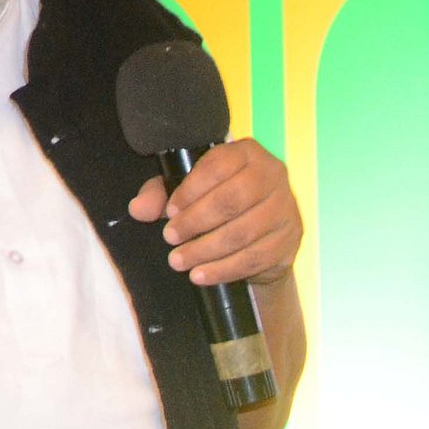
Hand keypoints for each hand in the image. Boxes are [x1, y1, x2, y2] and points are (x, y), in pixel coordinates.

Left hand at [128, 138, 301, 286]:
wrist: (259, 232)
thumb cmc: (217, 201)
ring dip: (205, 250)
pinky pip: (255, 258)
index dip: (190, 190)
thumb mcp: (185, 191)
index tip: (169, 211)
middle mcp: (272, 174)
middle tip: (170, 238)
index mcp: (246, 153)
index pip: (218, 166)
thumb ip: (159, 195)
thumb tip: (138, 209)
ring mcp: (285, 208)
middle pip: (232, 200)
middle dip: (195, 222)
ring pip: (243, 233)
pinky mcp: (289, 239)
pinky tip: (201, 275)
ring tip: (178, 261)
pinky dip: (224, 270)